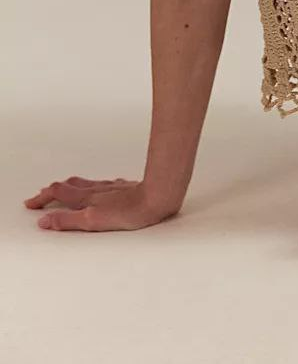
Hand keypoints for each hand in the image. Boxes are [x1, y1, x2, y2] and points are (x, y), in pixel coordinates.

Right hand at [23, 177, 180, 231]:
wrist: (158, 197)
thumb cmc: (130, 212)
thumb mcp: (93, 221)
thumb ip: (68, 221)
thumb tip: (45, 221)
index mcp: (87, 198)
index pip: (58, 193)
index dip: (43, 197)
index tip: (32, 204)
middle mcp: (97, 189)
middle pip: (69, 185)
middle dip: (53, 190)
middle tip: (43, 196)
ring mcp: (112, 187)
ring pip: (85, 183)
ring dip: (70, 186)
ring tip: (63, 189)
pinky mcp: (125, 188)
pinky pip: (102, 184)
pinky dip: (91, 186)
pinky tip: (99, 189)